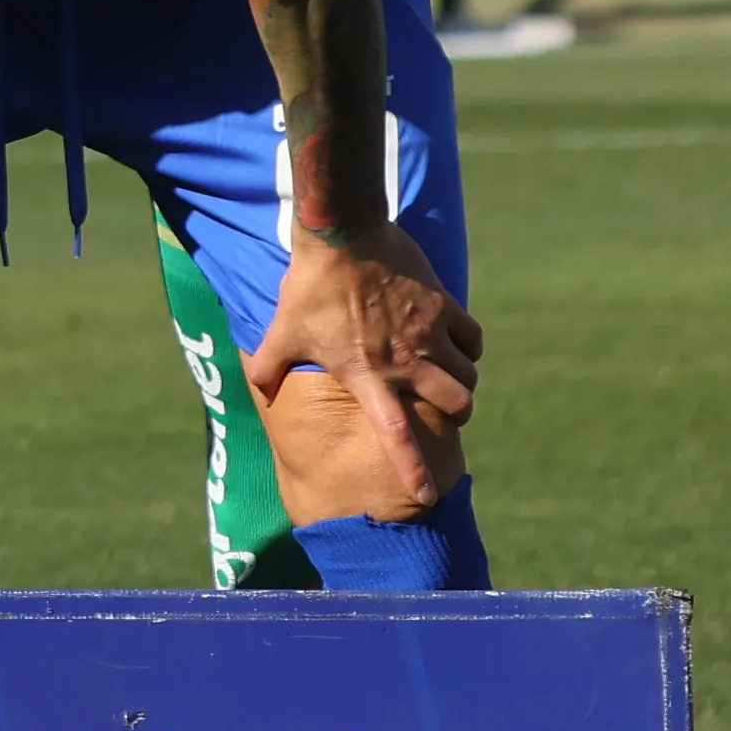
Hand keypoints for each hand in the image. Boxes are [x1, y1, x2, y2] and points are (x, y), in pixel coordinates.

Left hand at [244, 225, 479, 519]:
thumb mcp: (282, 331)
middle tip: (447, 411)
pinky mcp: (444, 307)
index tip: (425, 495)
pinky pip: (473, 340)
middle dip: (456, 416)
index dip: (411, 467)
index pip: (395, 434)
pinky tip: (455, 344)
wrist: (342, 236)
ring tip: (448, 379)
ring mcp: (430, 334)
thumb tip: (257, 390)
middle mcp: (406, 362)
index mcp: (366, 375)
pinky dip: (469, 348)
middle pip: (456, 407)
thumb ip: (269, 367)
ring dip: (463, 384)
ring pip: (468, 377)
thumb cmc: (308, 288)